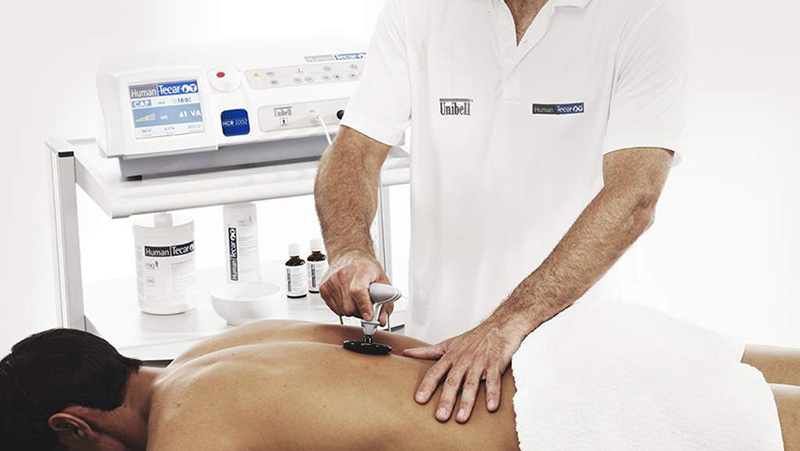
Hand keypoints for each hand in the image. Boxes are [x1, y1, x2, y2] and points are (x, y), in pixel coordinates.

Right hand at [319, 250, 392, 324]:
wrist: (349, 255)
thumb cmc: (367, 268)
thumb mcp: (383, 281)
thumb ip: (386, 304)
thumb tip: (381, 321)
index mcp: (362, 270)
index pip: (358, 290)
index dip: (364, 305)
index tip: (369, 316)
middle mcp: (343, 274)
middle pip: (350, 306)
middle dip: (361, 311)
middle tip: (366, 303)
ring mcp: (331, 281)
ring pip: (343, 311)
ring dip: (352, 310)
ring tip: (356, 298)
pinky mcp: (323, 288)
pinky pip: (335, 310)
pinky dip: (343, 308)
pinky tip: (348, 297)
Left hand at [403, 319, 526, 422]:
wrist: (499, 326)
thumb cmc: (473, 338)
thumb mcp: (448, 344)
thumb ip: (427, 351)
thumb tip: (407, 352)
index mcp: (451, 357)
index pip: (435, 372)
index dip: (427, 386)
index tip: (419, 400)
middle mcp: (463, 361)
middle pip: (452, 381)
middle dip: (446, 399)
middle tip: (440, 416)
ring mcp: (479, 363)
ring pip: (471, 384)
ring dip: (467, 401)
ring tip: (461, 418)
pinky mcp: (495, 364)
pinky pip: (493, 381)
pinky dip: (492, 393)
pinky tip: (491, 407)